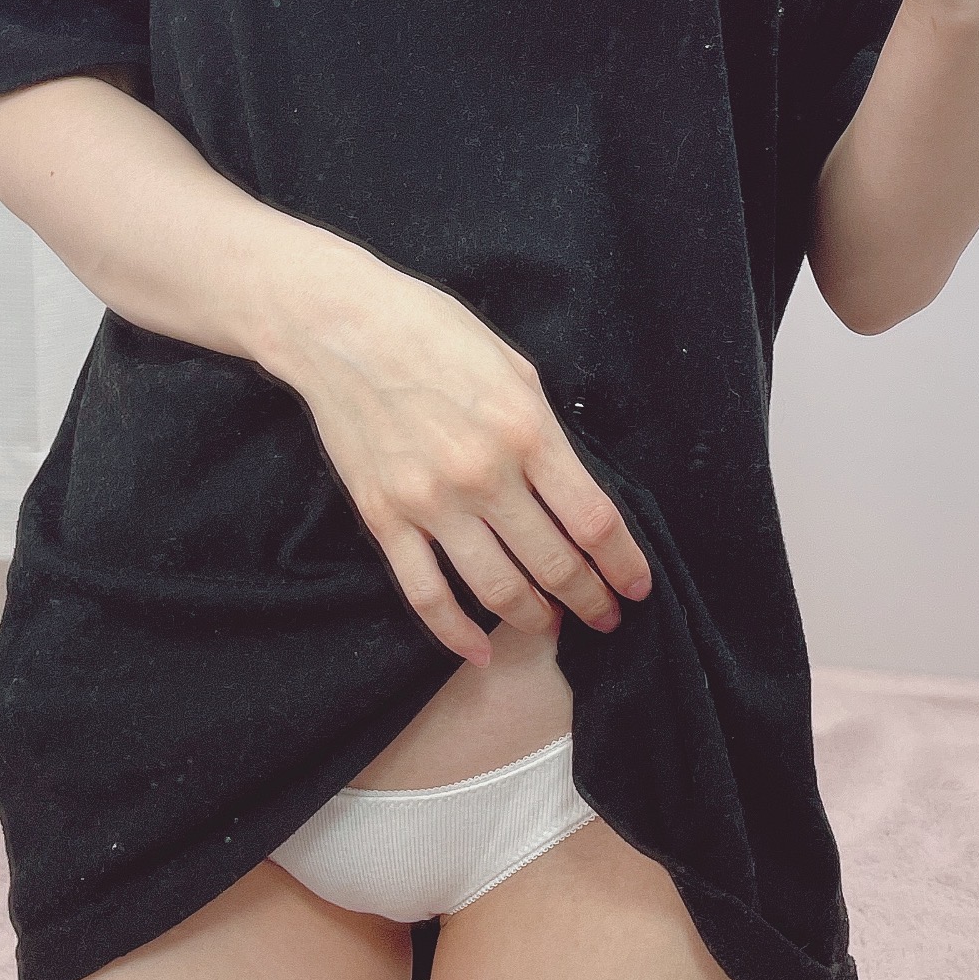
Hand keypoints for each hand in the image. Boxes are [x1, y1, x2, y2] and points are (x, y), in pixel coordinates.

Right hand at [278, 255, 652, 667]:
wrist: (342, 328)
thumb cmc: (434, 333)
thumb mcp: (514, 368)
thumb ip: (547, 433)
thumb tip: (573, 492)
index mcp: (526, 430)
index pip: (594, 520)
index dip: (623, 564)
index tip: (636, 587)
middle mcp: (484, 475)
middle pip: (555, 564)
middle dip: (590, 599)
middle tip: (606, 616)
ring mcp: (431, 503)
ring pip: (498, 590)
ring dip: (537, 620)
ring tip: (555, 626)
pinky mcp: (386, 519)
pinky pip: (427, 595)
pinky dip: (457, 634)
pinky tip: (482, 651)